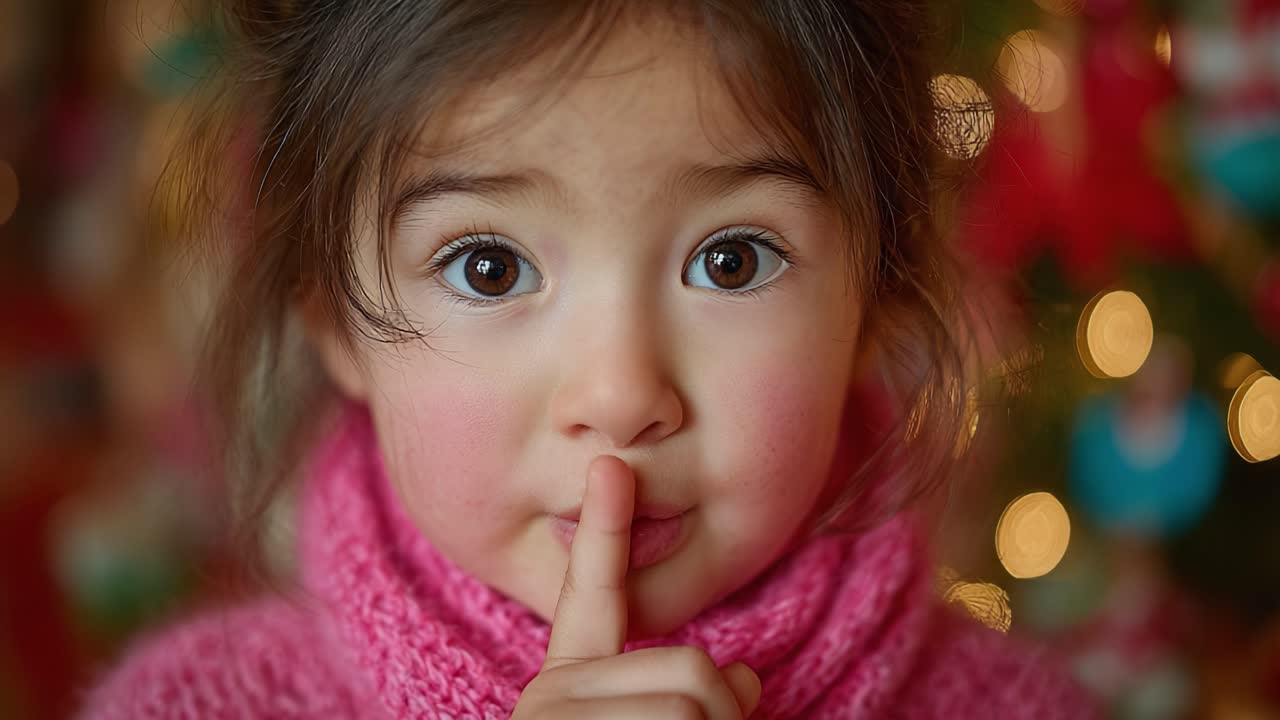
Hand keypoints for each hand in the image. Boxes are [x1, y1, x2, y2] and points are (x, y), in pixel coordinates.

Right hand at [511, 455, 760, 718]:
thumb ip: (691, 693)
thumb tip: (745, 677)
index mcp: (572, 682)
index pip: (593, 591)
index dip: (606, 526)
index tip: (609, 463)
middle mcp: (549, 693)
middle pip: (690, 668)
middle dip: (721, 714)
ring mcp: (551, 717)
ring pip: (689, 705)